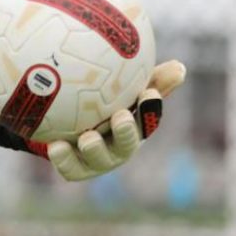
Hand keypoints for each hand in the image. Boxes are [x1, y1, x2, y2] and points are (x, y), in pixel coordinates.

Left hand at [46, 59, 185, 181]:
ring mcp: (97, 160)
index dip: (150, 108)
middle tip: (121, 117)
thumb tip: (180, 67)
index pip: (147, 119)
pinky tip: (55, 146)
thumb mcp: (119, 87)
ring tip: (88, 138)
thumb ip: (145, 77)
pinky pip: (69, 168)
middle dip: (127, 133)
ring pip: (99, 159)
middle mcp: (119, 147)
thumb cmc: (99, 101)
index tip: (148, 91)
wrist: (64, 124)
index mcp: (133, 128)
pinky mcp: (75, 168)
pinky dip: (64, 159)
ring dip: (95, 149)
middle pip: (127, 144)